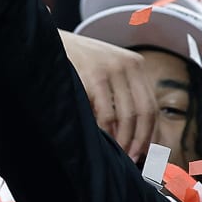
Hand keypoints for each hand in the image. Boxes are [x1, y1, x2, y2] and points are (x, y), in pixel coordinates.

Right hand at [61, 30, 156, 162]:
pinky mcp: (92, 76)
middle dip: (140, 140)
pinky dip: (107, 132)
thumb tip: (138, 135)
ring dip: (124, 140)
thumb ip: (122, 94)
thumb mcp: (107, 71)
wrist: (49, 42)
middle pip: (144, 111)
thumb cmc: (79, 64)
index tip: (148, 153)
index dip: (152, 132)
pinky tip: (104, 142)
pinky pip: (105, 113)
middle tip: (133, 158)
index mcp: (136, 64)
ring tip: (119, 154)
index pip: (151, 105)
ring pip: (125, 115)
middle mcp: (127, 64)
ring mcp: (110, 69)